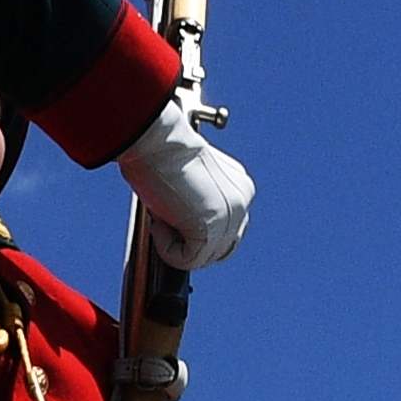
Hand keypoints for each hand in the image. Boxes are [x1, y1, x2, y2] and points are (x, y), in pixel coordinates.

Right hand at [116, 91, 250, 268]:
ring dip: (176, 245)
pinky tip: (158, 222)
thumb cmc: (161, 152)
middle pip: (220, 248)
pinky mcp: (212, 229)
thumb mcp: (187, 180)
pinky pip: (189, 260)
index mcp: (240, 186)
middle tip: (163, 221)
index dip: (195, 231)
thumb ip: (194, 203)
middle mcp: (242, 201)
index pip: (227, 229)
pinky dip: (167, 250)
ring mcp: (230, 216)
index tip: (170, 214)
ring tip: (160, 216)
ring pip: (204, 257)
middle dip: (190, 244)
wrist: (159, 140)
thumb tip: (180, 230)